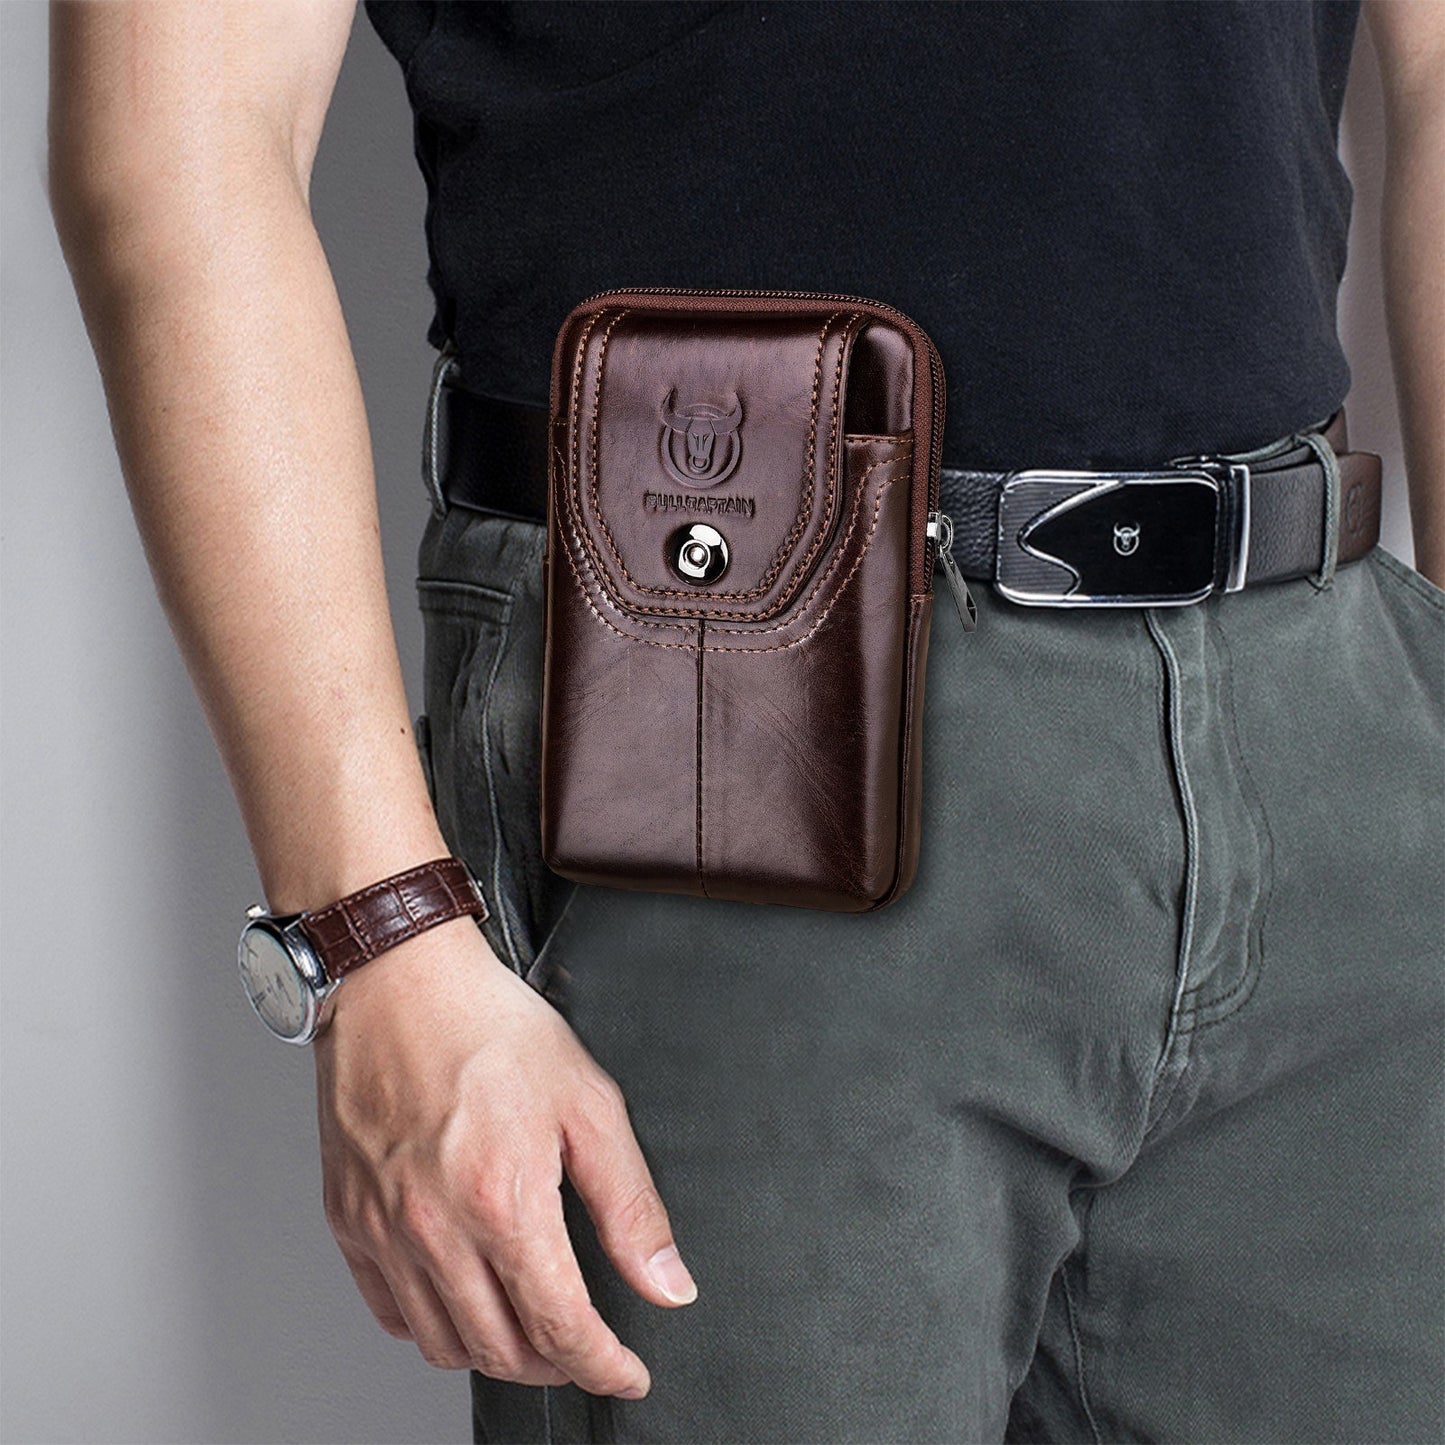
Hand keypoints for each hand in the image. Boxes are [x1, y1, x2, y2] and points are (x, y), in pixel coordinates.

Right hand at [312, 915, 695, 1396]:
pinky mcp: (349, 1220)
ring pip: (445, 1344)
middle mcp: (437, 1230)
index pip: (561, 1329)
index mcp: (504, 1202)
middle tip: (586, 1344)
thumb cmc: (490, 1026)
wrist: (398, 981)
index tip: (627, 1373)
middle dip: (558, 1363)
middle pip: (503, 1351)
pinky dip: (434, 1325)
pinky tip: (464, 1297)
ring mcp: (385, 1231)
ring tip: (531, 1326)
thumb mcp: (589, 1102)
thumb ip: (631, 1203)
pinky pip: (391, 1313)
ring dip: (498, 1353)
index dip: (605, 1366)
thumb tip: (666, 1281)